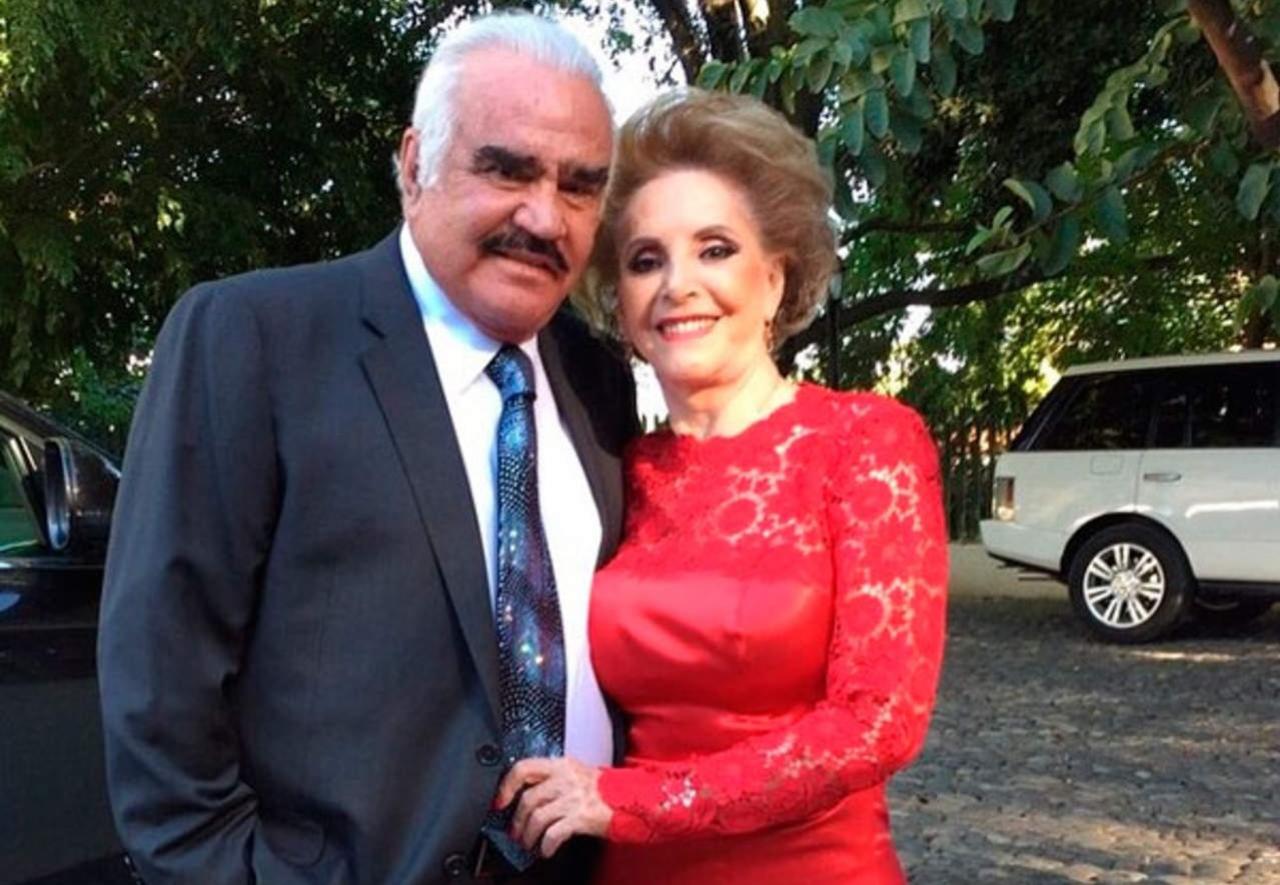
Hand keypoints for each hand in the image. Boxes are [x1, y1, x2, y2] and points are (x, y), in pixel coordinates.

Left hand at [494, 757, 612, 857]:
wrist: (633, 800)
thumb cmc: (605, 790)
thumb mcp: (577, 775)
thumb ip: (553, 779)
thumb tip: (525, 795)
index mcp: (561, 765)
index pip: (524, 768)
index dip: (506, 786)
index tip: (500, 802)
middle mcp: (566, 778)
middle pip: (527, 798)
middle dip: (517, 821)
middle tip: (516, 833)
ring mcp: (574, 797)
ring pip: (536, 817)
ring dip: (528, 836)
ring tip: (530, 843)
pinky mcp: (581, 816)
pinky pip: (553, 833)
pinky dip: (545, 845)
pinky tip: (546, 850)